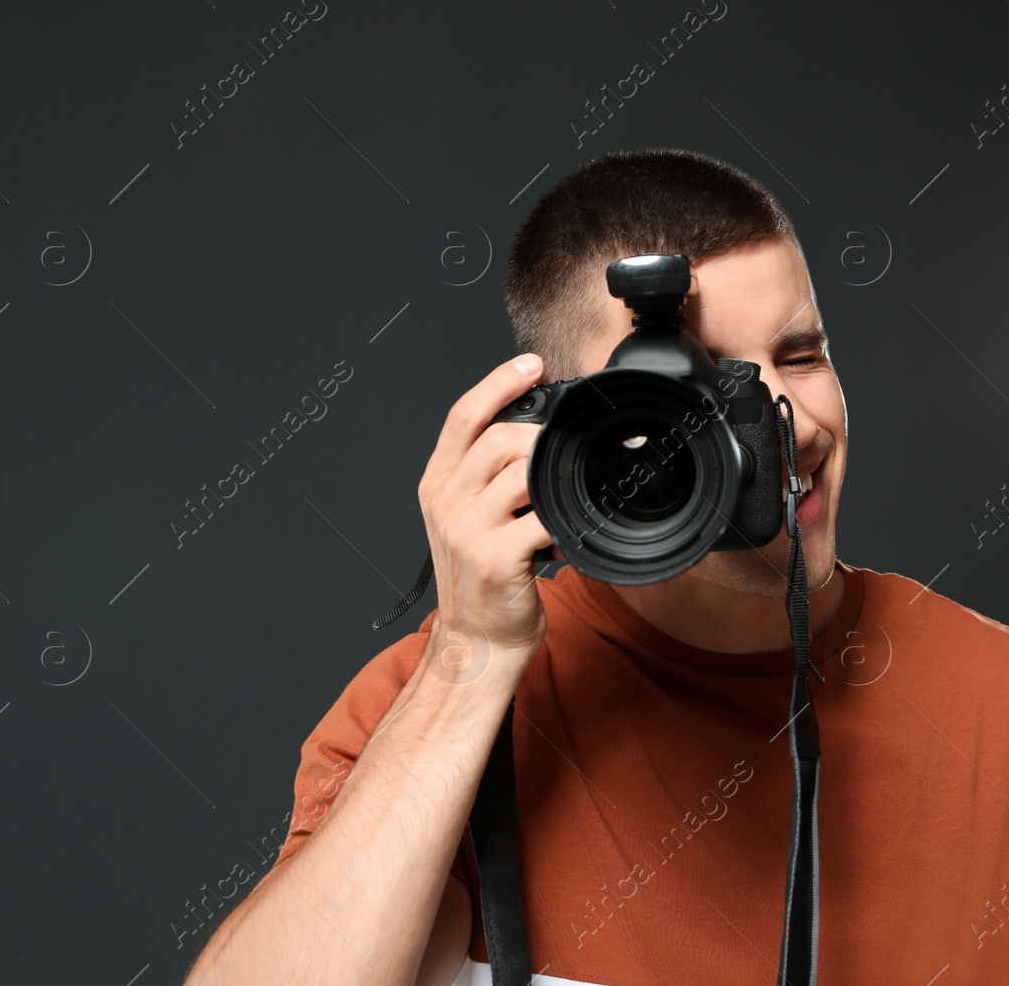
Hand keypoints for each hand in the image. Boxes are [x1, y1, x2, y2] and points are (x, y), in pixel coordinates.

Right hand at [417, 353, 557, 660]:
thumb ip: (487, 479)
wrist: (478, 645)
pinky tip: (571, 530)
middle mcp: (446, 502)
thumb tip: (535, 440)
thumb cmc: (483, 582)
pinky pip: (543, 519)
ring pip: (523, 472)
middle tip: (563, 454)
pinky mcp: (495, 558)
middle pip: (498, 438)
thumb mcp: (467, 520)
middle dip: (539, 437)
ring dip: (554, 479)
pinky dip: (566, 521)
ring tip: (564, 497)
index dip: (499, 382)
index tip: (531, 364)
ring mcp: (467, 529)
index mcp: (438, 485)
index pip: (463, 416)